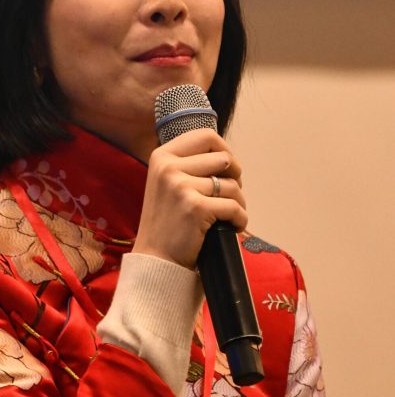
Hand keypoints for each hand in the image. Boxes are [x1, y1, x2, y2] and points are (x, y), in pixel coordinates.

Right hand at [133, 129, 246, 269]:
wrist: (155, 260)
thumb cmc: (166, 224)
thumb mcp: (166, 184)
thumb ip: (188, 165)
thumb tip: (225, 156)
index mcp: (162, 156)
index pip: (206, 136)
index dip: (225, 151)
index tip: (228, 170)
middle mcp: (169, 167)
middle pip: (223, 159)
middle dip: (235, 178)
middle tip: (230, 195)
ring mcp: (181, 186)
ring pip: (231, 185)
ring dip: (238, 202)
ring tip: (229, 216)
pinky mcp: (195, 207)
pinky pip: (234, 207)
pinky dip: (240, 219)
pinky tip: (233, 227)